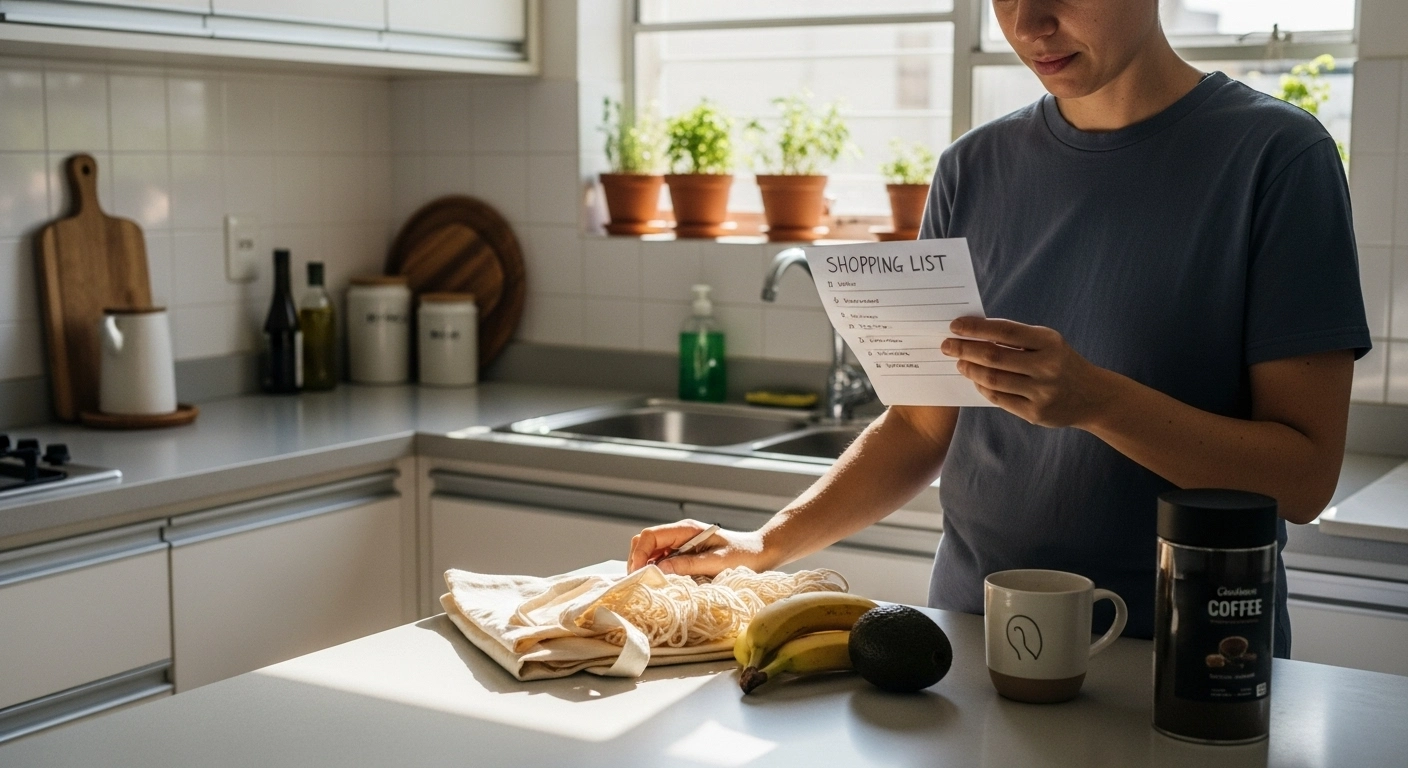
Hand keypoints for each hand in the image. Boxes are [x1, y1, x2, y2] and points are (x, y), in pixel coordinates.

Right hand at [627, 519, 767, 576]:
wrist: (761, 552)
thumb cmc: (744, 555)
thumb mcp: (717, 562)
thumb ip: (689, 564)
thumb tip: (660, 568)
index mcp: (686, 529)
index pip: (650, 536)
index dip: (639, 554)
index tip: (637, 573)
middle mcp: (680, 534)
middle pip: (646, 542)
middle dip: (638, 560)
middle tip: (639, 582)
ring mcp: (681, 543)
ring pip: (652, 551)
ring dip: (646, 566)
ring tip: (648, 584)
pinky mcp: (685, 553)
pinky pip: (663, 559)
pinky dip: (656, 569)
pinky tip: (661, 581)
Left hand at [942, 317, 1117, 427]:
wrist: (1093, 396)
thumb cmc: (1061, 362)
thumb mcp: (1048, 343)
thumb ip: (1016, 338)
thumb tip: (974, 333)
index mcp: (1049, 342)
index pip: (1005, 332)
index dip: (977, 328)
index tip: (955, 326)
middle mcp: (1047, 367)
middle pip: (994, 357)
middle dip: (965, 350)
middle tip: (946, 345)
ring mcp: (1042, 392)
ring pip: (993, 380)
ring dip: (970, 370)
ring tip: (959, 362)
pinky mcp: (1036, 413)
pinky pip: (999, 399)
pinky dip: (983, 388)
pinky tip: (975, 380)